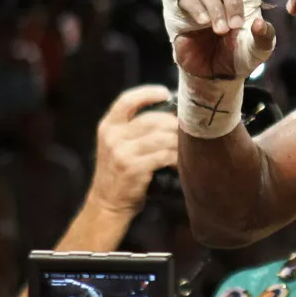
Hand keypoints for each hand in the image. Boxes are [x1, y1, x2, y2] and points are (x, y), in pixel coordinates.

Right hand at [86, 86, 179, 216]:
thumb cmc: (119, 171)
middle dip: (174, 124)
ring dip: (179, 142)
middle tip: (188, 129)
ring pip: (162, 137)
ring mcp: (122, 152)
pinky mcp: (133, 168)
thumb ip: (134, 127)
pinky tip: (181, 162)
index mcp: (108, 125)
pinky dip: (176, 158)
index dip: (148, 93)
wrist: (106, 203)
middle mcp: (112, 136)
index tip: (166, 93)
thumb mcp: (117, 144)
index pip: (127, 100)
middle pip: (152, 119)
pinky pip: (164, 156)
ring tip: (188, 147)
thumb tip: (171, 111)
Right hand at [164, 0, 275, 79]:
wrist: (212, 74)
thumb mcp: (258, 50)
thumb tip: (259, 22)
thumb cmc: (238, 56)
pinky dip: (196, 8)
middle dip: (233, 3)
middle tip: (235, 25)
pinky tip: (203, 21)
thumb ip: (264, 37)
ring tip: (220, 30)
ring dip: (215, 10)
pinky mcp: (179, 5)